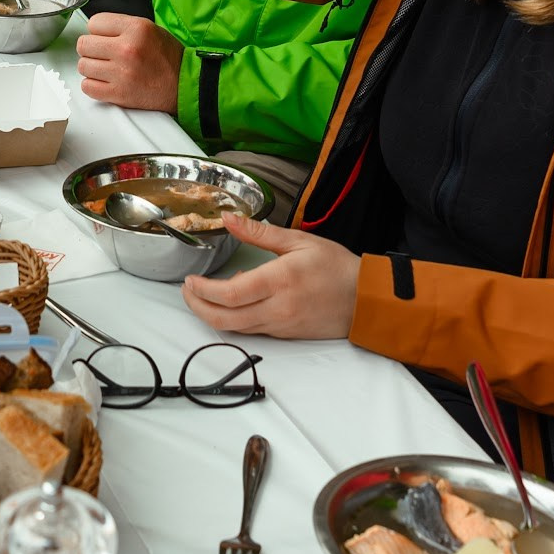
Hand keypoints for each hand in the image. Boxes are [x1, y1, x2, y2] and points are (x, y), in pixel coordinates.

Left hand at [76, 14, 182, 112]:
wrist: (184, 84)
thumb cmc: (168, 57)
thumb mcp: (149, 28)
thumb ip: (121, 26)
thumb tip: (94, 29)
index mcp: (135, 29)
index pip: (94, 23)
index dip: (98, 30)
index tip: (104, 37)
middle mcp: (126, 49)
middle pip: (84, 45)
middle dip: (91, 49)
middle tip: (103, 54)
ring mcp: (121, 73)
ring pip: (83, 66)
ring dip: (91, 67)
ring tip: (106, 68)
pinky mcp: (118, 94)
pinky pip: (87, 87)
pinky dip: (93, 85)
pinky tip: (105, 81)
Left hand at [180, 216, 360, 338]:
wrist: (366, 300)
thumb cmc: (336, 267)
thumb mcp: (300, 241)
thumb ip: (260, 232)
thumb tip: (230, 219)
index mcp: (279, 281)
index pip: (229, 294)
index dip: (203, 290)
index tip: (191, 280)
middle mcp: (277, 308)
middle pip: (224, 318)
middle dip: (197, 306)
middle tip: (187, 291)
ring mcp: (281, 325)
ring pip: (235, 328)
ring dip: (213, 314)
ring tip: (204, 293)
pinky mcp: (285, 335)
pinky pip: (251, 330)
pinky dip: (235, 318)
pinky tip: (235, 300)